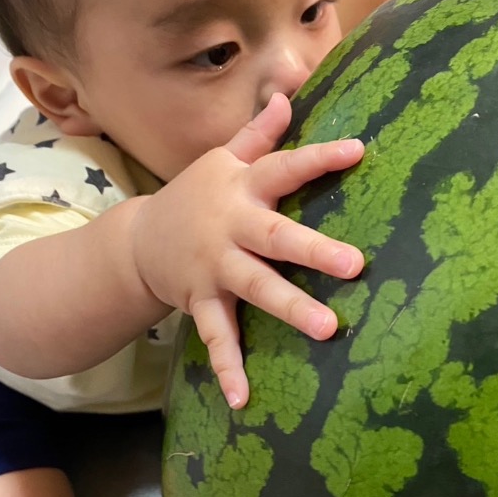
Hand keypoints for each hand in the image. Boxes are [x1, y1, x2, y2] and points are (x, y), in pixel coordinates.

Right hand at [133, 93, 364, 407]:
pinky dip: (229, 367)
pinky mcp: (201, 302)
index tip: (358, 150)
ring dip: (290, 309)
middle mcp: (230, 228)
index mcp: (240, 189)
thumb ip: (258, 135)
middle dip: (313, 250)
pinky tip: (244, 399)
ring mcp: (215, 269)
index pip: (283, 169)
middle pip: (275, 237)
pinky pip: (217, 337)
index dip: (318, 159)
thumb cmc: (196, 194)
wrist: (139, 240)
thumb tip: (289, 96)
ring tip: (328, 330)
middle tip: (355, 265)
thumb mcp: (222, 160)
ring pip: (255, 289)